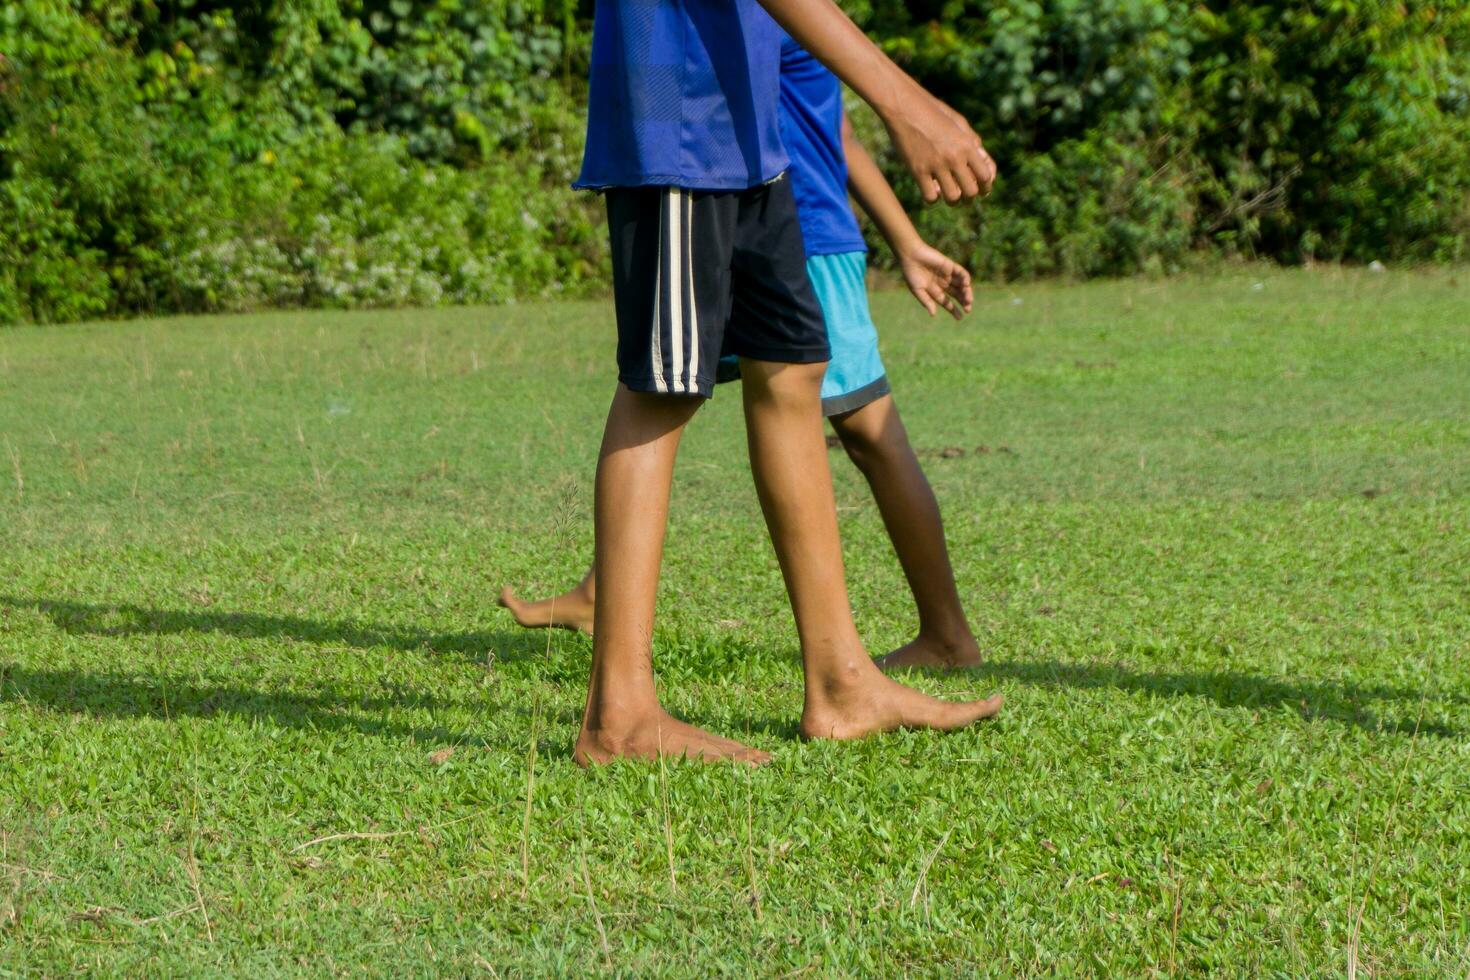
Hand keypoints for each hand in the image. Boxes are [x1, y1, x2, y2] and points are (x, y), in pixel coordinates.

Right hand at [883, 86, 996, 204]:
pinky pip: (930, 197)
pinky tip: (930, 189)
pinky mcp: (918, 171)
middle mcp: (954, 157)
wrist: (904, 106)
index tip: (982, 190)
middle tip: (964, 197)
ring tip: (948, 195)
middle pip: (971, 192)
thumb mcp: (957, 121)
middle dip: (970, 198)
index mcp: (967, 144)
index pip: (986, 176)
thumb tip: (982, 159)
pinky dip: (932, 197)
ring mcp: (936, 165)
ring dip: (952, 200)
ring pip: (952, 198)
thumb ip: (971, 140)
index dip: (986, 187)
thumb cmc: (932, 111)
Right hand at [900, 241, 972, 319]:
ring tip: (968, 300)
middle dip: (963, 301)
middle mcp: (943, 283)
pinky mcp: (950, 265)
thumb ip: (926, 301)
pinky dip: (965, 278)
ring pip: (961, 285)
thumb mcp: (917, 290)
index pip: (947, 302)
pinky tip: (967, 285)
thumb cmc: (911, 274)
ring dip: (966, 292)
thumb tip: (933, 315)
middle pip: (957, 294)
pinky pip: (961, 272)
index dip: (954, 309)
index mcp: (934, 291)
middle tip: (968, 309)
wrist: (911, 256)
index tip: (960, 317)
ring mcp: (947, 274)